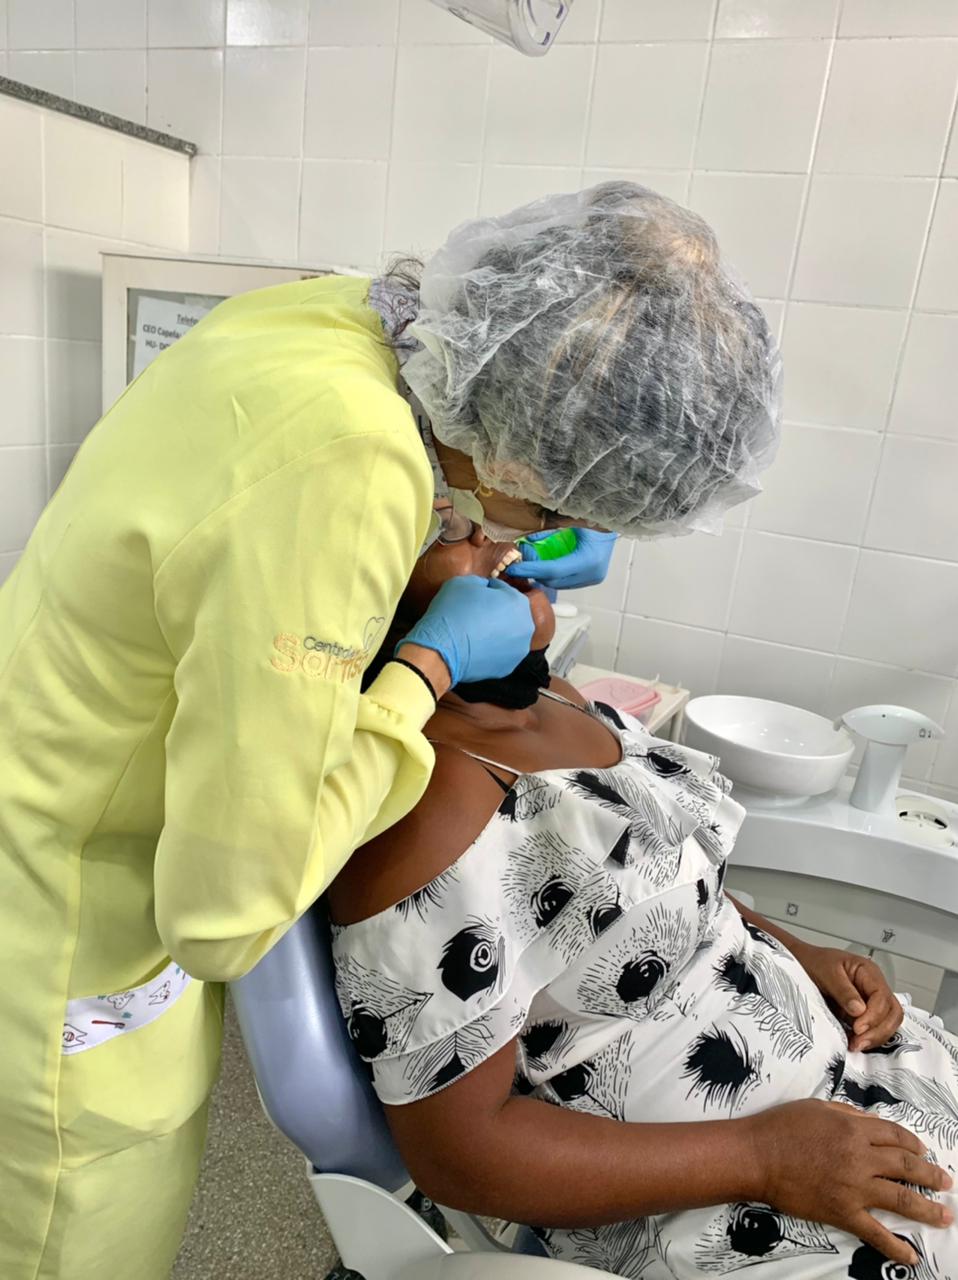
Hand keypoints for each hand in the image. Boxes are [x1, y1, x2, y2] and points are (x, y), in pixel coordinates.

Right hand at [396, 575, 533, 686]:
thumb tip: (485, 588)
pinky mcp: (507, 668)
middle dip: (496, 612)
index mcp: (519, 602)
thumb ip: (482, 582)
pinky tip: (475, 647)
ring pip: (508, 635)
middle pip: (510, 614)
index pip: (503, 590)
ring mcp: (519, 650)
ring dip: (495, 631)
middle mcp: (526, 627)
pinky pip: (500, 653)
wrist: (440, 650)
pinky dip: (491, 649)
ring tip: (475, 632)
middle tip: (475, 614)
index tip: (474, 596)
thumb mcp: (463, 582)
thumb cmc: (452, 612)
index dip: (487, 590)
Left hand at [506, 529, 617, 589]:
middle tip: (519, 562)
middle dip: (534, 572)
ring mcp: (594, 578)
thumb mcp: (567, 522)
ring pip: (559, 584)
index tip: (513, 568)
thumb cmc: (593, 516)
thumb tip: (524, 543)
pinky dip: (554, 575)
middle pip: (554, 580)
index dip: (531, 569)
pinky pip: (567, 581)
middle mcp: (593, 572)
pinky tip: (546, 565)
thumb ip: (546, 534)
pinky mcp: (593, 578)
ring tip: (531, 563)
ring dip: (543, 575)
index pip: (553, 570)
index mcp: (588, 558)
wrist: (615, 520)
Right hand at [750, 1099, 952, 1265]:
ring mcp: (855, 1188)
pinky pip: (876, 1233)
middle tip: (946, 1181)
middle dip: (931, 1174)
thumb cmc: (782, 1127)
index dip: (914, 1143)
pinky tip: (911, 1256)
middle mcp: (862, 1158)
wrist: (757, 1157)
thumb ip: (848, 1115)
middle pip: (907, 1165)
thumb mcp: (817, 1108)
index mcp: (855, 1130)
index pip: (896, 1136)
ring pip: (901, 1199)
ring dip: (928, 1208)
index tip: (923, 1151)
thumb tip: (872, 1123)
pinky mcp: (844, 1213)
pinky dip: (896, 1247)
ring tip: (945, 1215)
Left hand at [797, 946, 902, 1050]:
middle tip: (859, 1042)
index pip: (882, 997)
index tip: (858, 1028)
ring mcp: (870, 1001)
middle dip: (878, 1030)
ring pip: (888, 1023)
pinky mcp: (862, 1013)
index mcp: (868, 972)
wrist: (800, 963)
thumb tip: (860, 1010)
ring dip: (875, 1037)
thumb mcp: (825, 971)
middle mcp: (873, 987)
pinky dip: (868, 1038)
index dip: (874, 1015)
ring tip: (855, 1044)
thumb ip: (843, 991)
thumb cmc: (813, 962)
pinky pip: (874, 1028)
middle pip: (892, 1012)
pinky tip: (854, 1042)